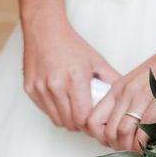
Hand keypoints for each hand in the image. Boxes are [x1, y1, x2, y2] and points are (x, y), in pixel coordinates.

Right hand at [22, 14, 119, 131]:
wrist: (44, 30)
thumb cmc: (71, 45)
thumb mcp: (96, 61)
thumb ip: (112, 81)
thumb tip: (125, 98)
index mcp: (75, 79)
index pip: (83, 118)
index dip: (91, 125)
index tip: (96, 123)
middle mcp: (55, 85)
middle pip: (70, 123)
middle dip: (81, 126)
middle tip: (88, 120)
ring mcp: (40, 88)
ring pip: (57, 120)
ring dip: (68, 120)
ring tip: (75, 111)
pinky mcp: (30, 89)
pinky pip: (45, 111)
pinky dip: (55, 111)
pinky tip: (62, 101)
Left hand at [87, 41, 155, 150]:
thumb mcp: (141, 84)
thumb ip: (131, 102)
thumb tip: (129, 130)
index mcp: (117, 89)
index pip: (92, 119)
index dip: (99, 138)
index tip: (113, 144)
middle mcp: (125, 92)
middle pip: (107, 131)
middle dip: (117, 149)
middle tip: (129, 153)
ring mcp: (142, 95)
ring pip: (123, 132)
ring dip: (131, 149)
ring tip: (140, 154)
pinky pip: (145, 126)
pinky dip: (146, 142)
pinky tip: (151, 147)